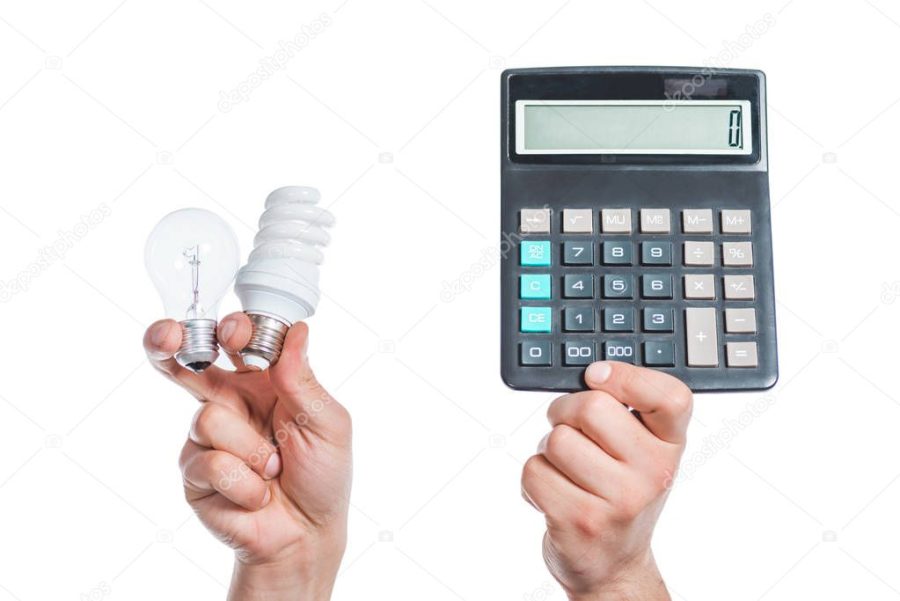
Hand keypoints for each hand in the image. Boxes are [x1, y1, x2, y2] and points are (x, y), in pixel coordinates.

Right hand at [143, 314, 350, 600]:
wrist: (305, 534)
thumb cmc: (323, 475)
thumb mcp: (328, 423)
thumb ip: (304, 380)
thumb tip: (296, 330)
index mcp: (265, 381)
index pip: (238, 342)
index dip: (231, 331)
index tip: (234, 333)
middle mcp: (231, 401)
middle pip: (187, 360)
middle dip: (170, 341)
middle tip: (169, 337)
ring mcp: (208, 436)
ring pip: (208, 418)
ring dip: (250, 450)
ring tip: (272, 469)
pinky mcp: (194, 471)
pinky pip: (208, 462)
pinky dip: (242, 481)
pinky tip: (255, 494)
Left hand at [521, 361, 691, 600]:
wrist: (614, 566)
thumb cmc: (620, 496)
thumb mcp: (641, 453)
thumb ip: (625, 410)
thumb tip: (589, 373)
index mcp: (670, 445)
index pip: (670, 395)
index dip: (626, 375)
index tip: (597, 376)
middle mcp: (654, 472)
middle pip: (591, 406)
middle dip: (565, 412)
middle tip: (572, 433)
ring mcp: (620, 500)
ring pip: (556, 439)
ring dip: (548, 452)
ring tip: (568, 474)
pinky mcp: (582, 520)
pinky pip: (534, 470)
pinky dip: (532, 482)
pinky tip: (555, 496)